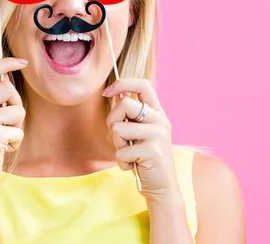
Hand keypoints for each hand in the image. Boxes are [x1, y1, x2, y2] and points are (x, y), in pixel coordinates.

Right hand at [0, 57, 27, 187]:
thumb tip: (4, 78)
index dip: (6, 63)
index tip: (22, 61)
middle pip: (7, 88)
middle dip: (16, 104)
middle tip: (9, 122)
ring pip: (17, 110)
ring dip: (17, 126)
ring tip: (3, 138)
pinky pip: (18, 131)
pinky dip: (16, 142)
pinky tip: (2, 150)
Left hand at [102, 78, 181, 201]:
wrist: (163, 187)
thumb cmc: (146, 159)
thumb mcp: (140, 133)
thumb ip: (131, 116)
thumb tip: (116, 94)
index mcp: (157, 112)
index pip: (143, 84)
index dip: (122, 83)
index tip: (106, 92)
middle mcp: (160, 119)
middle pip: (124, 104)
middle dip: (112, 121)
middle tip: (120, 139)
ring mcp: (158, 134)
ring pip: (118, 128)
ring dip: (117, 145)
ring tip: (130, 154)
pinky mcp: (153, 150)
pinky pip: (121, 151)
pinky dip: (122, 162)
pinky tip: (134, 166)